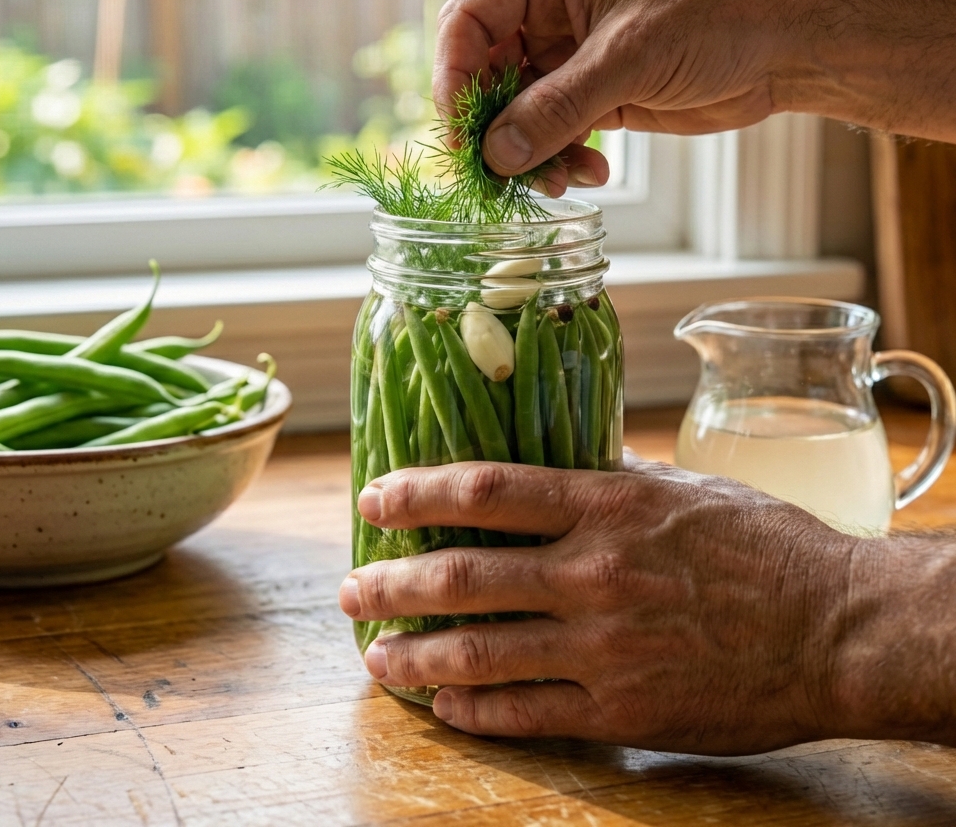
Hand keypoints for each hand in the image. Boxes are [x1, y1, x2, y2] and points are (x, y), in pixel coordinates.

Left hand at [339, 453, 862, 754]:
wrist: (836, 629)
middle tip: (350, 588)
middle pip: (464, 575)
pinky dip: (473, 711)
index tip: (374, 498)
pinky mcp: (621, 712)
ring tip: (374, 655)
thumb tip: (549, 472)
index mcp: (608, 505)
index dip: (419, 491)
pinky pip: (526, 713)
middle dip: (393, 582)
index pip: (488, 489)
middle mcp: (593, 573)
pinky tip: (443, 707)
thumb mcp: (683, 489)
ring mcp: (603, 648)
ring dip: (414, 654)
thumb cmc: (764, 545)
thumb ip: (608, 483)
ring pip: (479, 652)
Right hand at [434, 0, 795, 192]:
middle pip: (486, 75)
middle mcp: (547, 10)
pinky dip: (561, 159)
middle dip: (496, 128)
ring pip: (517, 114)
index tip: (462, 135)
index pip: (468, 21)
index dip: (455, 79)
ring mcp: (567, 54)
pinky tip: (591, 171)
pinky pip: (551, 132)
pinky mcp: (590, 92)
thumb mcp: (630, 58)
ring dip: (531, 154)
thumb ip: (557, 107)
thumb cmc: (716, 19)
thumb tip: (495, 155)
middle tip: (503, 174)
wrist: (780, 47)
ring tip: (559, 181)